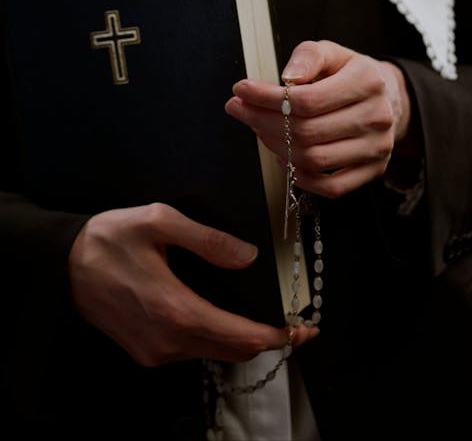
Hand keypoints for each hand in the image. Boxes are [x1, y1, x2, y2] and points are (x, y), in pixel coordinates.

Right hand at [68, 202, 316, 365]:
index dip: (279, 335)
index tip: (305, 329)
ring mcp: (154, 352)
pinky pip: (191, 352)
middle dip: (267, 340)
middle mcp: (168, 342)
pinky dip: (215, 340)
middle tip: (292, 323)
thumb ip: (208, 239)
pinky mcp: (144, 352)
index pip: (242, 337)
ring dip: (241, 341)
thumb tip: (248, 257)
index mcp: (177, 310)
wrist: (62, 262)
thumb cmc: (109, 237)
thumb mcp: (159, 220)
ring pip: (213, 354)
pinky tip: (222, 318)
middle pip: (233, 352)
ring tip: (262, 317)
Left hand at [225, 40, 411, 198]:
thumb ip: (308, 56)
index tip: (241, 90)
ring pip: (315, 159)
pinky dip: (302, 177)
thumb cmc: (348, 73)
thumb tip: (288, 78)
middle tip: (239, 109)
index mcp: (367, 81)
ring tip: (259, 130)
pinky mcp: (373, 170)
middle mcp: (376, 117)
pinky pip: (332, 186)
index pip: (308, 99)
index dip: (267, 98)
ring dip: (277, 147)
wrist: (386, 98)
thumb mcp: (330, 52)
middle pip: (307, 131)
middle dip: (263, 121)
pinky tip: (284, 158)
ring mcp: (377, 148)